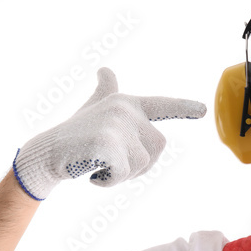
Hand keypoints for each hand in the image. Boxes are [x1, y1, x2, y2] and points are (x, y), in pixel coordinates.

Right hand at [12, 67, 206, 199]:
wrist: (47, 152)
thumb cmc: (75, 134)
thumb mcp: (93, 110)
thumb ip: (106, 92)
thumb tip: (105, 70)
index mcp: (128, 104)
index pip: (162, 105)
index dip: (183, 108)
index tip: (203, 111)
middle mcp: (125, 109)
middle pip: (157, 149)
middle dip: (137, 165)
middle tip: (109, 160)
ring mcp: (116, 124)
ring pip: (142, 165)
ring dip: (121, 174)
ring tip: (98, 162)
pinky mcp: (107, 142)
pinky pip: (124, 173)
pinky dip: (107, 181)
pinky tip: (91, 171)